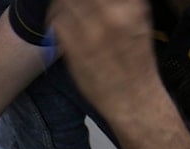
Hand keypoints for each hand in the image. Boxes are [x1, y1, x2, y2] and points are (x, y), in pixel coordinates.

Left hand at [47, 0, 157, 120]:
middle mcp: (112, 14)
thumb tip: (99, 1)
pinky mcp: (74, 47)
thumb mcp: (136, 23)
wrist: (132, 97)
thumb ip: (119, 7)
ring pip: (65, 2)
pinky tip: (55, 23)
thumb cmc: (135, 63)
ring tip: (61, 8)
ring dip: (61, 3)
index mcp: (132, 7)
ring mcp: (92, 31)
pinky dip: (53, 19)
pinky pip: (56, 22)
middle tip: (70, 2)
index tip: (84, 0)